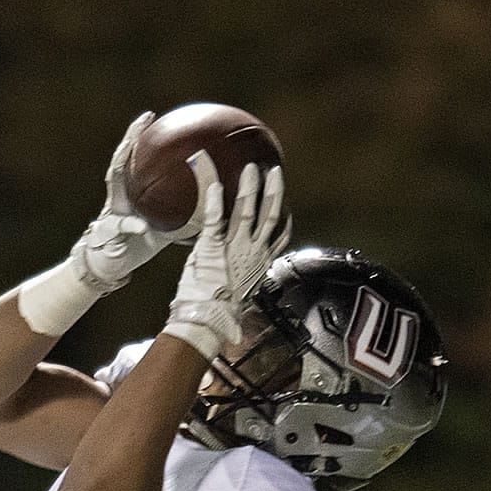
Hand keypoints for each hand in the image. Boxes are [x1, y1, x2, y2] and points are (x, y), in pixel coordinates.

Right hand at [69, 113, 179, 292]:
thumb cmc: (137, 243)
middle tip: (145, 118)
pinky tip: (140, 225)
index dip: (144, 137)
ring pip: (114, 181)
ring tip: (127, 150)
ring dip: (120, 163)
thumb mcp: (164, 226)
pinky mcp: (108, 232)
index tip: (154, 116)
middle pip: (122, 160)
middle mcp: (119, 195)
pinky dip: (130, 225)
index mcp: (132, 192)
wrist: (110, 265)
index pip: (138, 159)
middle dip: (131, 137)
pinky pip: (121, 226)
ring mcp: (111, 209)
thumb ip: (181, 214)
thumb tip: (213, 207)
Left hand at [162, 156, 289, 361]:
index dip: (282, 218)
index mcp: (259, 263)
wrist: (205, 321)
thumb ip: (242, 279)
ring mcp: (234, 248)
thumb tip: (242, 282)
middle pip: (269, 215)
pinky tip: (214, 186)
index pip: (276, 236)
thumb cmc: (219, 312)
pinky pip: (215, 219)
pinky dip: (214, 202)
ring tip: (252, 169)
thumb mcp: (238, 293)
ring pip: (248, 211)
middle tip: (274, 171)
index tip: (285, 204)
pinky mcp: (212, 246)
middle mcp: (251, 252)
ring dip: (250, 188)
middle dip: (273, 191)